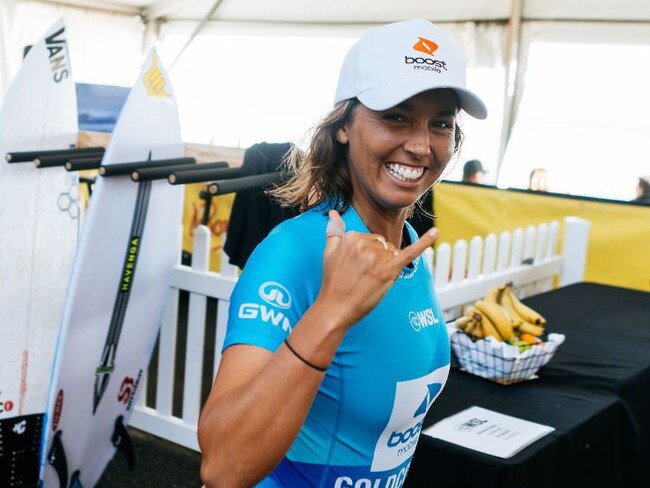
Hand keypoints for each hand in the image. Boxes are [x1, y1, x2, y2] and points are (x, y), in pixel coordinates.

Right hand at [316, 210, 438, 330]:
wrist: (335, 308)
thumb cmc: (333, 282)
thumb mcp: (328, 252)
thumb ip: (334, 230)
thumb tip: (333, 213)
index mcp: (352, 236)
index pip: (371, 239)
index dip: (367, 255)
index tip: (356, 268)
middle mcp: (365, 243)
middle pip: (383, 245)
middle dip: (378, 259)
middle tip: (363, 276)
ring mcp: (378, 257)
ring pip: (393, 253)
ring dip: (387, 265)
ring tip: (370, 280)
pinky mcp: (389, 270)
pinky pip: (410, 253)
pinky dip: (425, 242)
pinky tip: (436, 232)